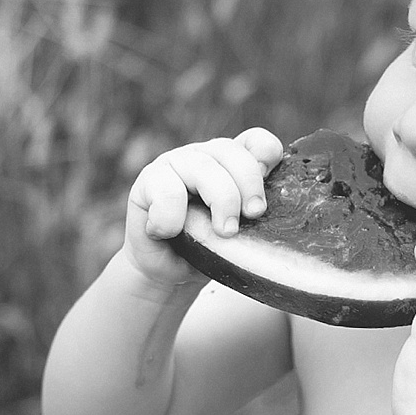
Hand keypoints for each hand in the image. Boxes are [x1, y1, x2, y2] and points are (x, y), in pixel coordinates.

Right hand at [123, 127, 283, 287]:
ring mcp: (174, 164)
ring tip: (224, 232)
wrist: (166, 273)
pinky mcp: (148, 180)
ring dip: (221, 201)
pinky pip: (167, 191)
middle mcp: (203, 156)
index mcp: (230, 164)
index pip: (254, 141)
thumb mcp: (240, 235)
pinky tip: (168, 233)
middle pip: (230, 151)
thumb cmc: (207, 250)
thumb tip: (266, 213)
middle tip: (253, 215)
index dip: (267, 154)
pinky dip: (172, 218)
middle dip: (248, 184)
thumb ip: (254, 216)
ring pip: (202, 168)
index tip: (266, 190)